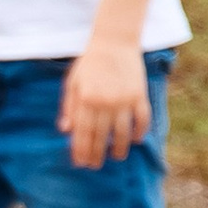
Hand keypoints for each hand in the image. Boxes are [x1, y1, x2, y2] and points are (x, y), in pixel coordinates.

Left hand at [61, 41, 151, 170]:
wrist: (114, 41)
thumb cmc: (89, 62)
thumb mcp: (73, 82)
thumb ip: (69, 107)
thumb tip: (66, 131)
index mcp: (86, 99)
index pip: (83, 132)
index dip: (81, 149)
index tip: (80, 162)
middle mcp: (106, 102)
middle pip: (101, 135)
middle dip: (97, 153)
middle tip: (94, 166)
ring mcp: (124, 100)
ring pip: (122, 132)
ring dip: (119, 147)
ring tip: (116, 157)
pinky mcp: (140, 95)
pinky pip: (142, 119)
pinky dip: (139, 131)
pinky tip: (135, 140)